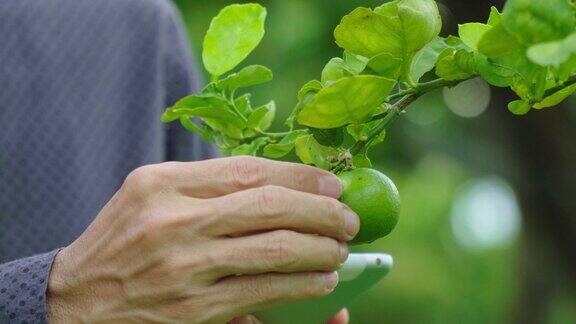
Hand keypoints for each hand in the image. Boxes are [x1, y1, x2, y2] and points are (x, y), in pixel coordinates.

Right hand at [47, 157, 359, 322]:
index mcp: (161, 183)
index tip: (332, 181)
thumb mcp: (150, 196)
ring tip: (341, 250)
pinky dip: (302, 286)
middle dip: (321, 211)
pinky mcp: (194, 310)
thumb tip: (281, 187)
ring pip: (274, 250)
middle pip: (269, 207)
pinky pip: (263, 293)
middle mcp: (172, 221)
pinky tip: (322, 283)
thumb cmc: (121, 240)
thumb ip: (207, 187)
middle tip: (348, 218)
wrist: (76, 301)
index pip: (246, 170)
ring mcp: (184, 267)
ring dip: (320, 250)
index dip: (299, 174)